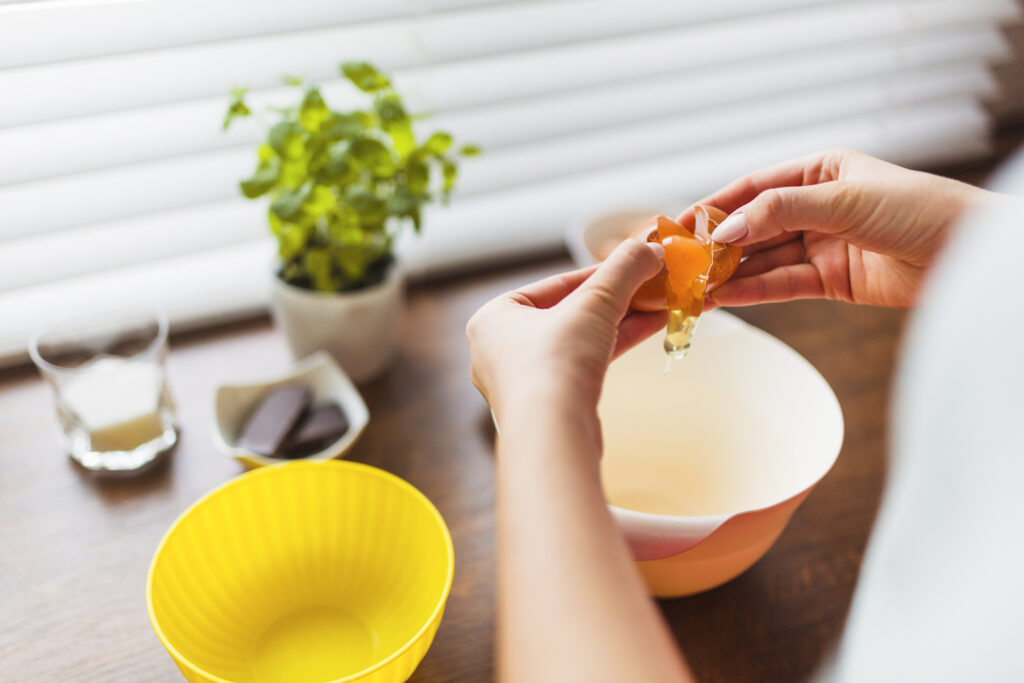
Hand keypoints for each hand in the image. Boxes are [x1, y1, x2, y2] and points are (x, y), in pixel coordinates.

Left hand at [467, 239, 665, 422]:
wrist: (553, 437)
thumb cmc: (555, 364)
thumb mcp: (595, 302)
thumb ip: (623, 269)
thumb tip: (651, 247)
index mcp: (493, 317)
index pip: (555, 285)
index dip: (600, 272)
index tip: (634, 262)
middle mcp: (500, 349)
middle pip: (568, 312)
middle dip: (615, 299)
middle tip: (649, 284)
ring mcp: (524, 381)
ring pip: (579, 340)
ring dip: (621, 321)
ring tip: (658, 304)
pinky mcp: (548, 406)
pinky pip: (584, 365)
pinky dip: (614, 346)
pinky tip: (649, 329)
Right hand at [683, 148, 995, 307]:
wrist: (969, 253)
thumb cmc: (920, 208)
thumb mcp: (845, 198)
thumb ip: (782, 210)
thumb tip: (727, 227)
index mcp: (820, 172)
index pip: (755, 187)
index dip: (715, 205)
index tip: (680, 224)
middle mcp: (817, 207)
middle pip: (755, 226)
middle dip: (718, 244)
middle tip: (682, 262)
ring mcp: (822, 245)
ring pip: (764, 259)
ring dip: (730, 272)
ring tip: (696, 286)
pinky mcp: (831, 281)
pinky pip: (782, 284)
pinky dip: (754, 291)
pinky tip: (726, 296)